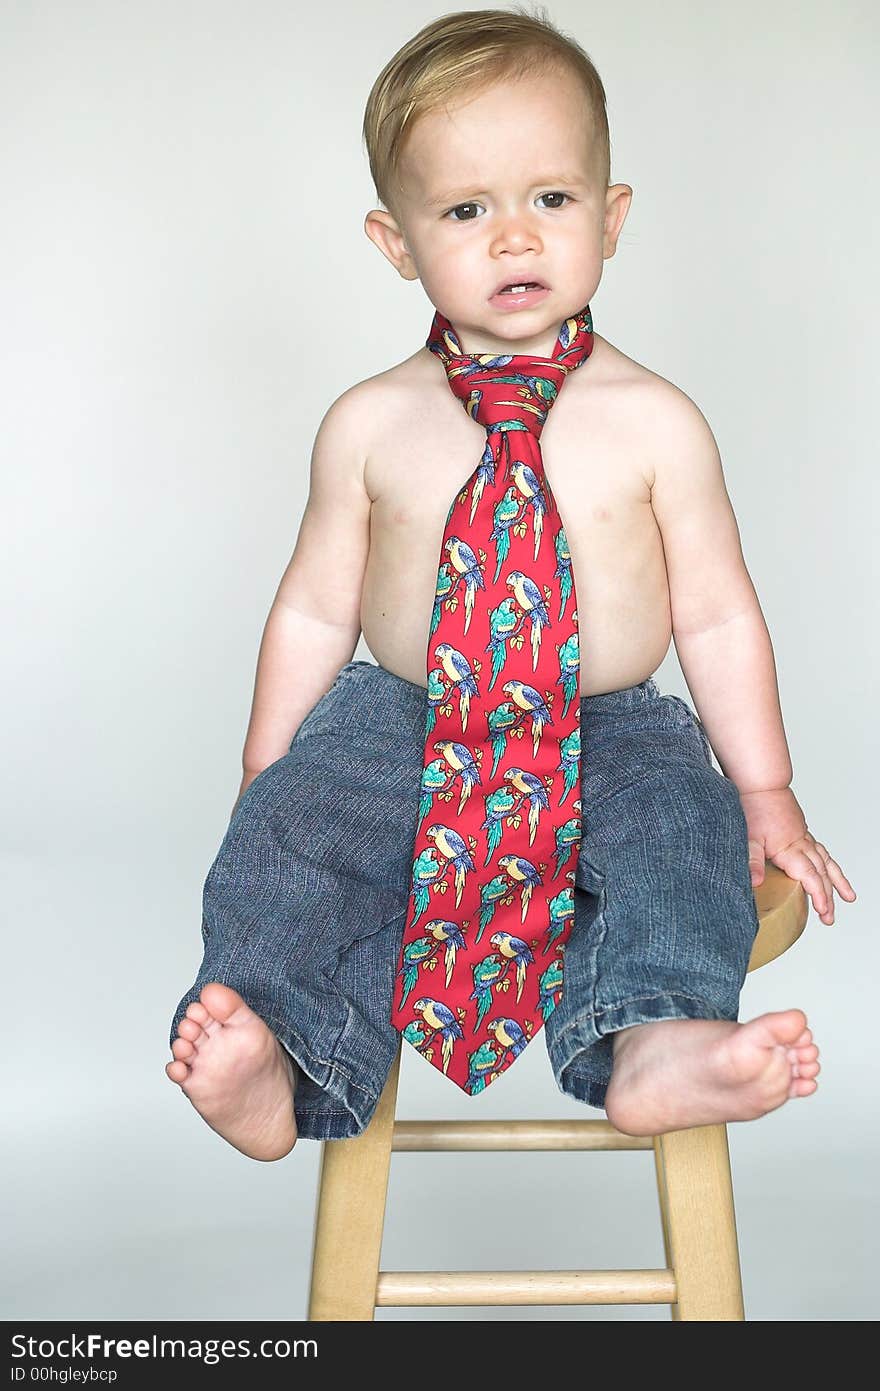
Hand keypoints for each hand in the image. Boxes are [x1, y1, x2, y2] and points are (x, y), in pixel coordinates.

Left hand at [739, 787, 856, 924]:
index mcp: (790, 849)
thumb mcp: (748, 837)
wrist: (762, 784)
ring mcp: (804, 838)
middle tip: (829, 918)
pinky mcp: (802, 832)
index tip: (824, 911)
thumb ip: (752, 861)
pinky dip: (829, 863)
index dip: (819, 895)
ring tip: (848, 897)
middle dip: (827, 897)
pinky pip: (821, 851)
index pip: (809, 877)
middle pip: (821, 874)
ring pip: (826, 863)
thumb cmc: (754, 808)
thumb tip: (756, 882)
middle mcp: (802, 844)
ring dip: (837, 881)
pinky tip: (830, 870)